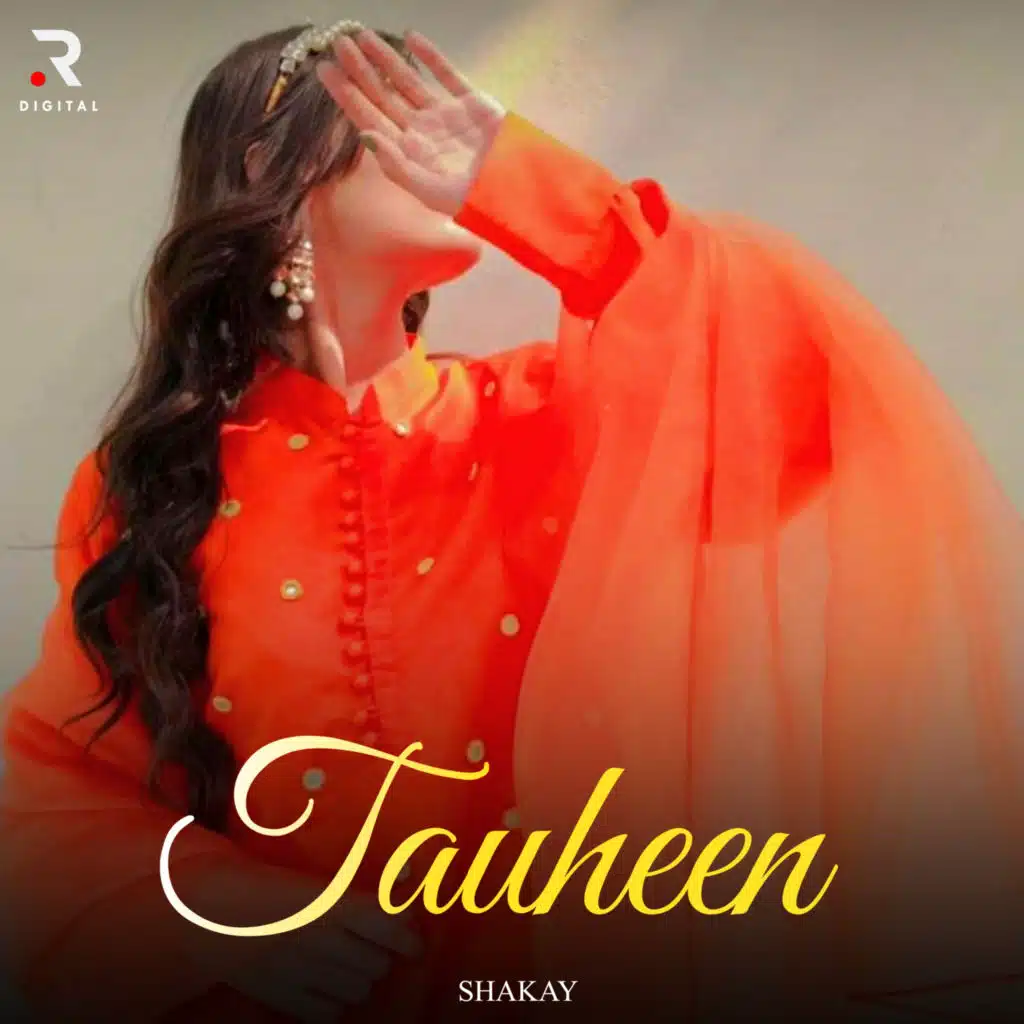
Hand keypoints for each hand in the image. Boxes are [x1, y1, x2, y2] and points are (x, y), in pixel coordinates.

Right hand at [184, 878, 421, 1022]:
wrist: (207, 913)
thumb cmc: (260, 883)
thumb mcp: (309, 880)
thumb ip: (348, 893)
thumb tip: (399, 891)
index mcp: (330, 902)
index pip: (389, 924)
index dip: (407, 934)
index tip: (412, 939)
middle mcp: (323, 940)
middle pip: (378, 963)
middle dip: (381, 955)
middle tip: (372, 944)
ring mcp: (304, 973)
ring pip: (360, 988)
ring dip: (360, 977)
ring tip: (348, 963)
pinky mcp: (284, 997)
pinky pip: (329, 1012)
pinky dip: (334, 1003)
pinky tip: (325, 987)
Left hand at [318, 29, 505, 216]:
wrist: (516, 193)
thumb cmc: (473, 200)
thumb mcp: (430, 191)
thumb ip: (396, 165)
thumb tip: (364, 133)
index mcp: (409, 153)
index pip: (370, 118)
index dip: (347, 94)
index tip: (326, 70)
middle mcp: (423, 132)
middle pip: (384, 96)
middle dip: (361, 71)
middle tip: (338, 44)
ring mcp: (446, 116)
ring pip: (409, 81)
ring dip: (387, 59)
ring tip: (364, 37)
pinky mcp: (472, 103)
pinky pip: (447, 75)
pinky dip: (430, 57)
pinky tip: (411, 39)